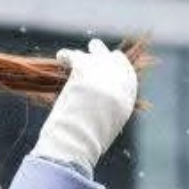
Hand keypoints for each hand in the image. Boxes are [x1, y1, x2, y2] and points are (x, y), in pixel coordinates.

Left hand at [32, 37, 137, 173]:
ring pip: (97, 50)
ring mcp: (102, 69)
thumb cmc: (92, 137)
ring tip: (77, 55)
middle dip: (104, 57)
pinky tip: (61, 57)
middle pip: (114, 59)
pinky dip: (66, 56)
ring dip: (88, 52)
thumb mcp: (106, 127)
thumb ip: (107, 116)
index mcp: (127, 93)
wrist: (84, 133)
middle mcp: (118, 77)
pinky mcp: (83, 67)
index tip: (110, 67)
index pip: (126, 74)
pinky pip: (74, 55)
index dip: (116, 70)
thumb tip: (99, 123)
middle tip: (95, 55)